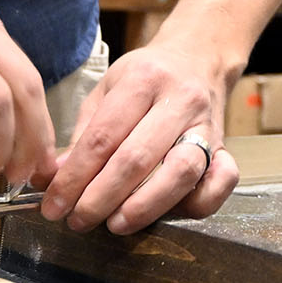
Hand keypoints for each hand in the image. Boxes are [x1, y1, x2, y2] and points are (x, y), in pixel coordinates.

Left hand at [44, 37, 241, 234]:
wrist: (199, 58)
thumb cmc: (146, 78)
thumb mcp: (107, 90)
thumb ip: (83, 135)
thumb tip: (54, 181)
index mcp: (143, 80)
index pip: (103, 137)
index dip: (75, 177)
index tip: (54, 205)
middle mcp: (180, 100)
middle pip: (137, 158)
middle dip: (101, 197)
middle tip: (78, 220)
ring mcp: (207, 125)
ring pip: (180, 172)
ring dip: (144, 206)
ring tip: (115, 224)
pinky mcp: (227, 147)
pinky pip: (223, 181)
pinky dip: (199, 203)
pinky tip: (170, 215)